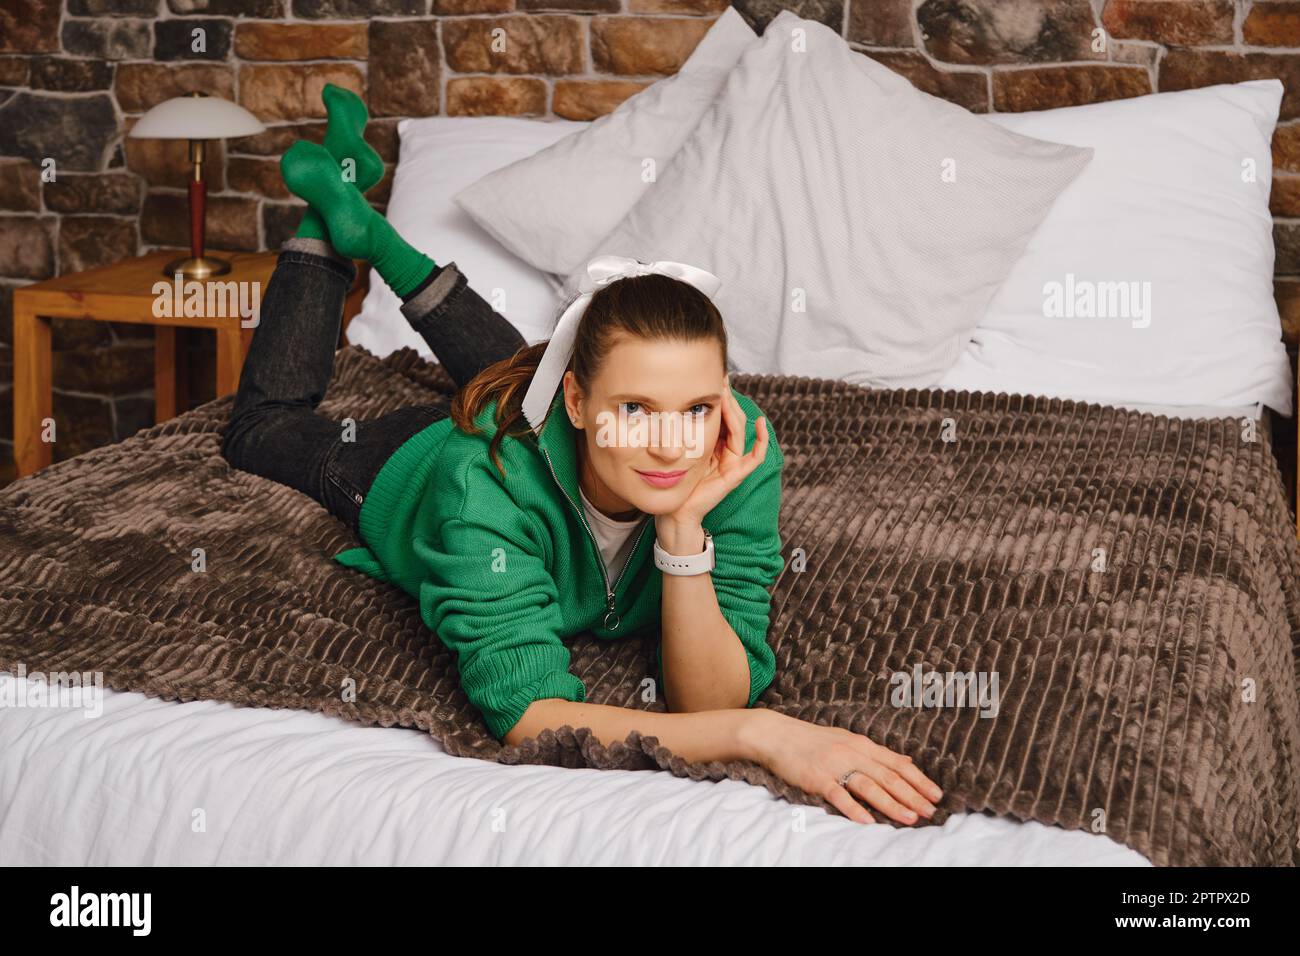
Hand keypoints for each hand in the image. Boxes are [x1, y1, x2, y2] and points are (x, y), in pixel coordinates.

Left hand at [665, 385, 768, 527]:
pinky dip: (762, 440)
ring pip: (741, 430)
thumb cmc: (676, 479)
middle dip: (728, 398)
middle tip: (721, 378)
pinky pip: (755, 456)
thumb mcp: (681, 447)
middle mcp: (727, 451)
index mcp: (715, 443)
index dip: (721, 397)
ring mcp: (734, 462)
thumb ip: (686, 429)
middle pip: (733, 418)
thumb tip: (679, 401)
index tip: (714, 377)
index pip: (722, 415)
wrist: (676, 508)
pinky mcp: (736, 474)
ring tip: (727, 393)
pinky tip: (760, 422)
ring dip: (735, 410)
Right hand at [740, 710, 943, 824]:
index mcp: (862, 745)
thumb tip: (906, 761)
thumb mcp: (848, 740)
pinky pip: (839, 795)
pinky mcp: (817, 779)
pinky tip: (868, 821)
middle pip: (888, 776)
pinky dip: (854, 809)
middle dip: (912, 795)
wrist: (777, 735)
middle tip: (930, 812)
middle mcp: (852, 753)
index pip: (897, 764)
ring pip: (869, 786)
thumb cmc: (813, 740)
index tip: (937, 795)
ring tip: (910, 818)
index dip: (919, 780)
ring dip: (891, 804)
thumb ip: (877, 753)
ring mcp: (835, 766)